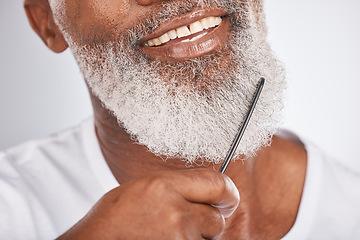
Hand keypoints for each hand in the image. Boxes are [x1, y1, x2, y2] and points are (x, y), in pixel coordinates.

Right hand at [57, 168, 239, 239]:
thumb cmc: (114, 219)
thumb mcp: (143, 189)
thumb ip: (178, 187)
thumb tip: (210, 191)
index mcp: (164, 186)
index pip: (219, 184)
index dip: (227, 192)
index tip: (226, 198)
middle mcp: (175, 213)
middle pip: (217, 218)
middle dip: (207, 221)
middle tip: (185, 222)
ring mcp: (178, 239)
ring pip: (206, 239)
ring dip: (193, 237)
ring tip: (163, 235)